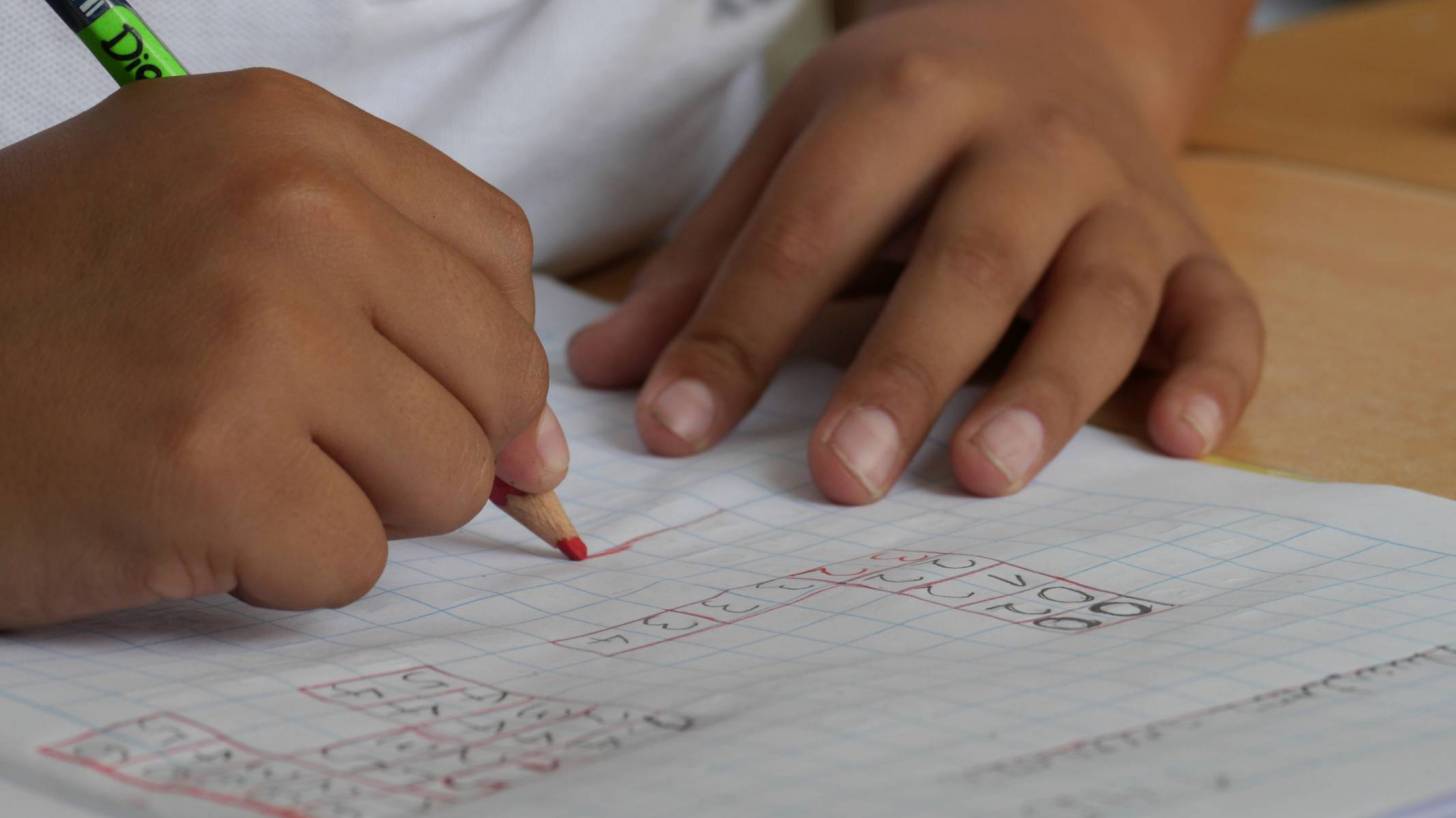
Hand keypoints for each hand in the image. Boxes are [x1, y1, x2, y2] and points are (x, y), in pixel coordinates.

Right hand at [0, 69, 564, 627]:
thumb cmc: (50, 314)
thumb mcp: (219, 234)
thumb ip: (396, 308)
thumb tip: (543, 450)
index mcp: (289, 132)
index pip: (497, 255)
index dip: (474, 345)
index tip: (417, 388)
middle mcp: (287, 207)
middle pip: (498, 373)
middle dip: (426, 438)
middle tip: (300, 437)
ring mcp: (254, 331)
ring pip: (446, 476)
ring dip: (354, 504)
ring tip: (232, 465)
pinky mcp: (211, 462)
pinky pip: (352, 561)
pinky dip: (281, 568)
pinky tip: (186, 515)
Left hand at [569, 0, 1261, 502]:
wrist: (1059, 31)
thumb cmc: (907, 113)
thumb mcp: (798, 149)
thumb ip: (708, 261)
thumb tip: (603, 374)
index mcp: (905, 102)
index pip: (811, 226)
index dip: (739, 331)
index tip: (674, 432)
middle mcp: (1025, 143)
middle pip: (968, 258)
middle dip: (903, 370)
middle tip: (841, 478)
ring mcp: (1120, 195)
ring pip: (1100, 292)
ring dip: (1048, 387)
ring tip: (984, 475)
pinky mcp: (1192, 244)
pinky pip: (1224, 311)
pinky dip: (1216, 375)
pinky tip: (1183, 441)